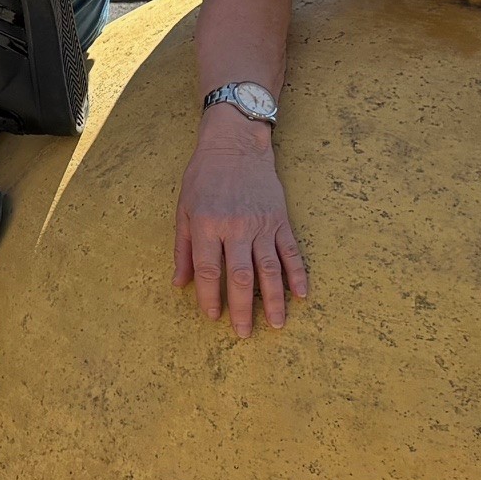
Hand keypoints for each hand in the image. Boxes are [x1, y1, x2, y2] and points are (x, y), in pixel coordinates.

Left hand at [173, 114, 307, 335]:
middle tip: (244, 334)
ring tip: (277, 325)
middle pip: (240, 276)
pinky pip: (291, 251)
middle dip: (243, 309)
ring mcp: (262, 224)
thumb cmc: (203, 177)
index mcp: (207, 224)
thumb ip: (183, 248)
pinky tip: (301, 295)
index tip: (212, 317)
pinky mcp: (280, 219)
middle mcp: (236, 227)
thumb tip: (179, 283)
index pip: (209, 271)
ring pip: (270, 269)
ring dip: (274, 300)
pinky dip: (298, 274)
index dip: (210, 297)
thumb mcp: (183, 208)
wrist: (235, 144)